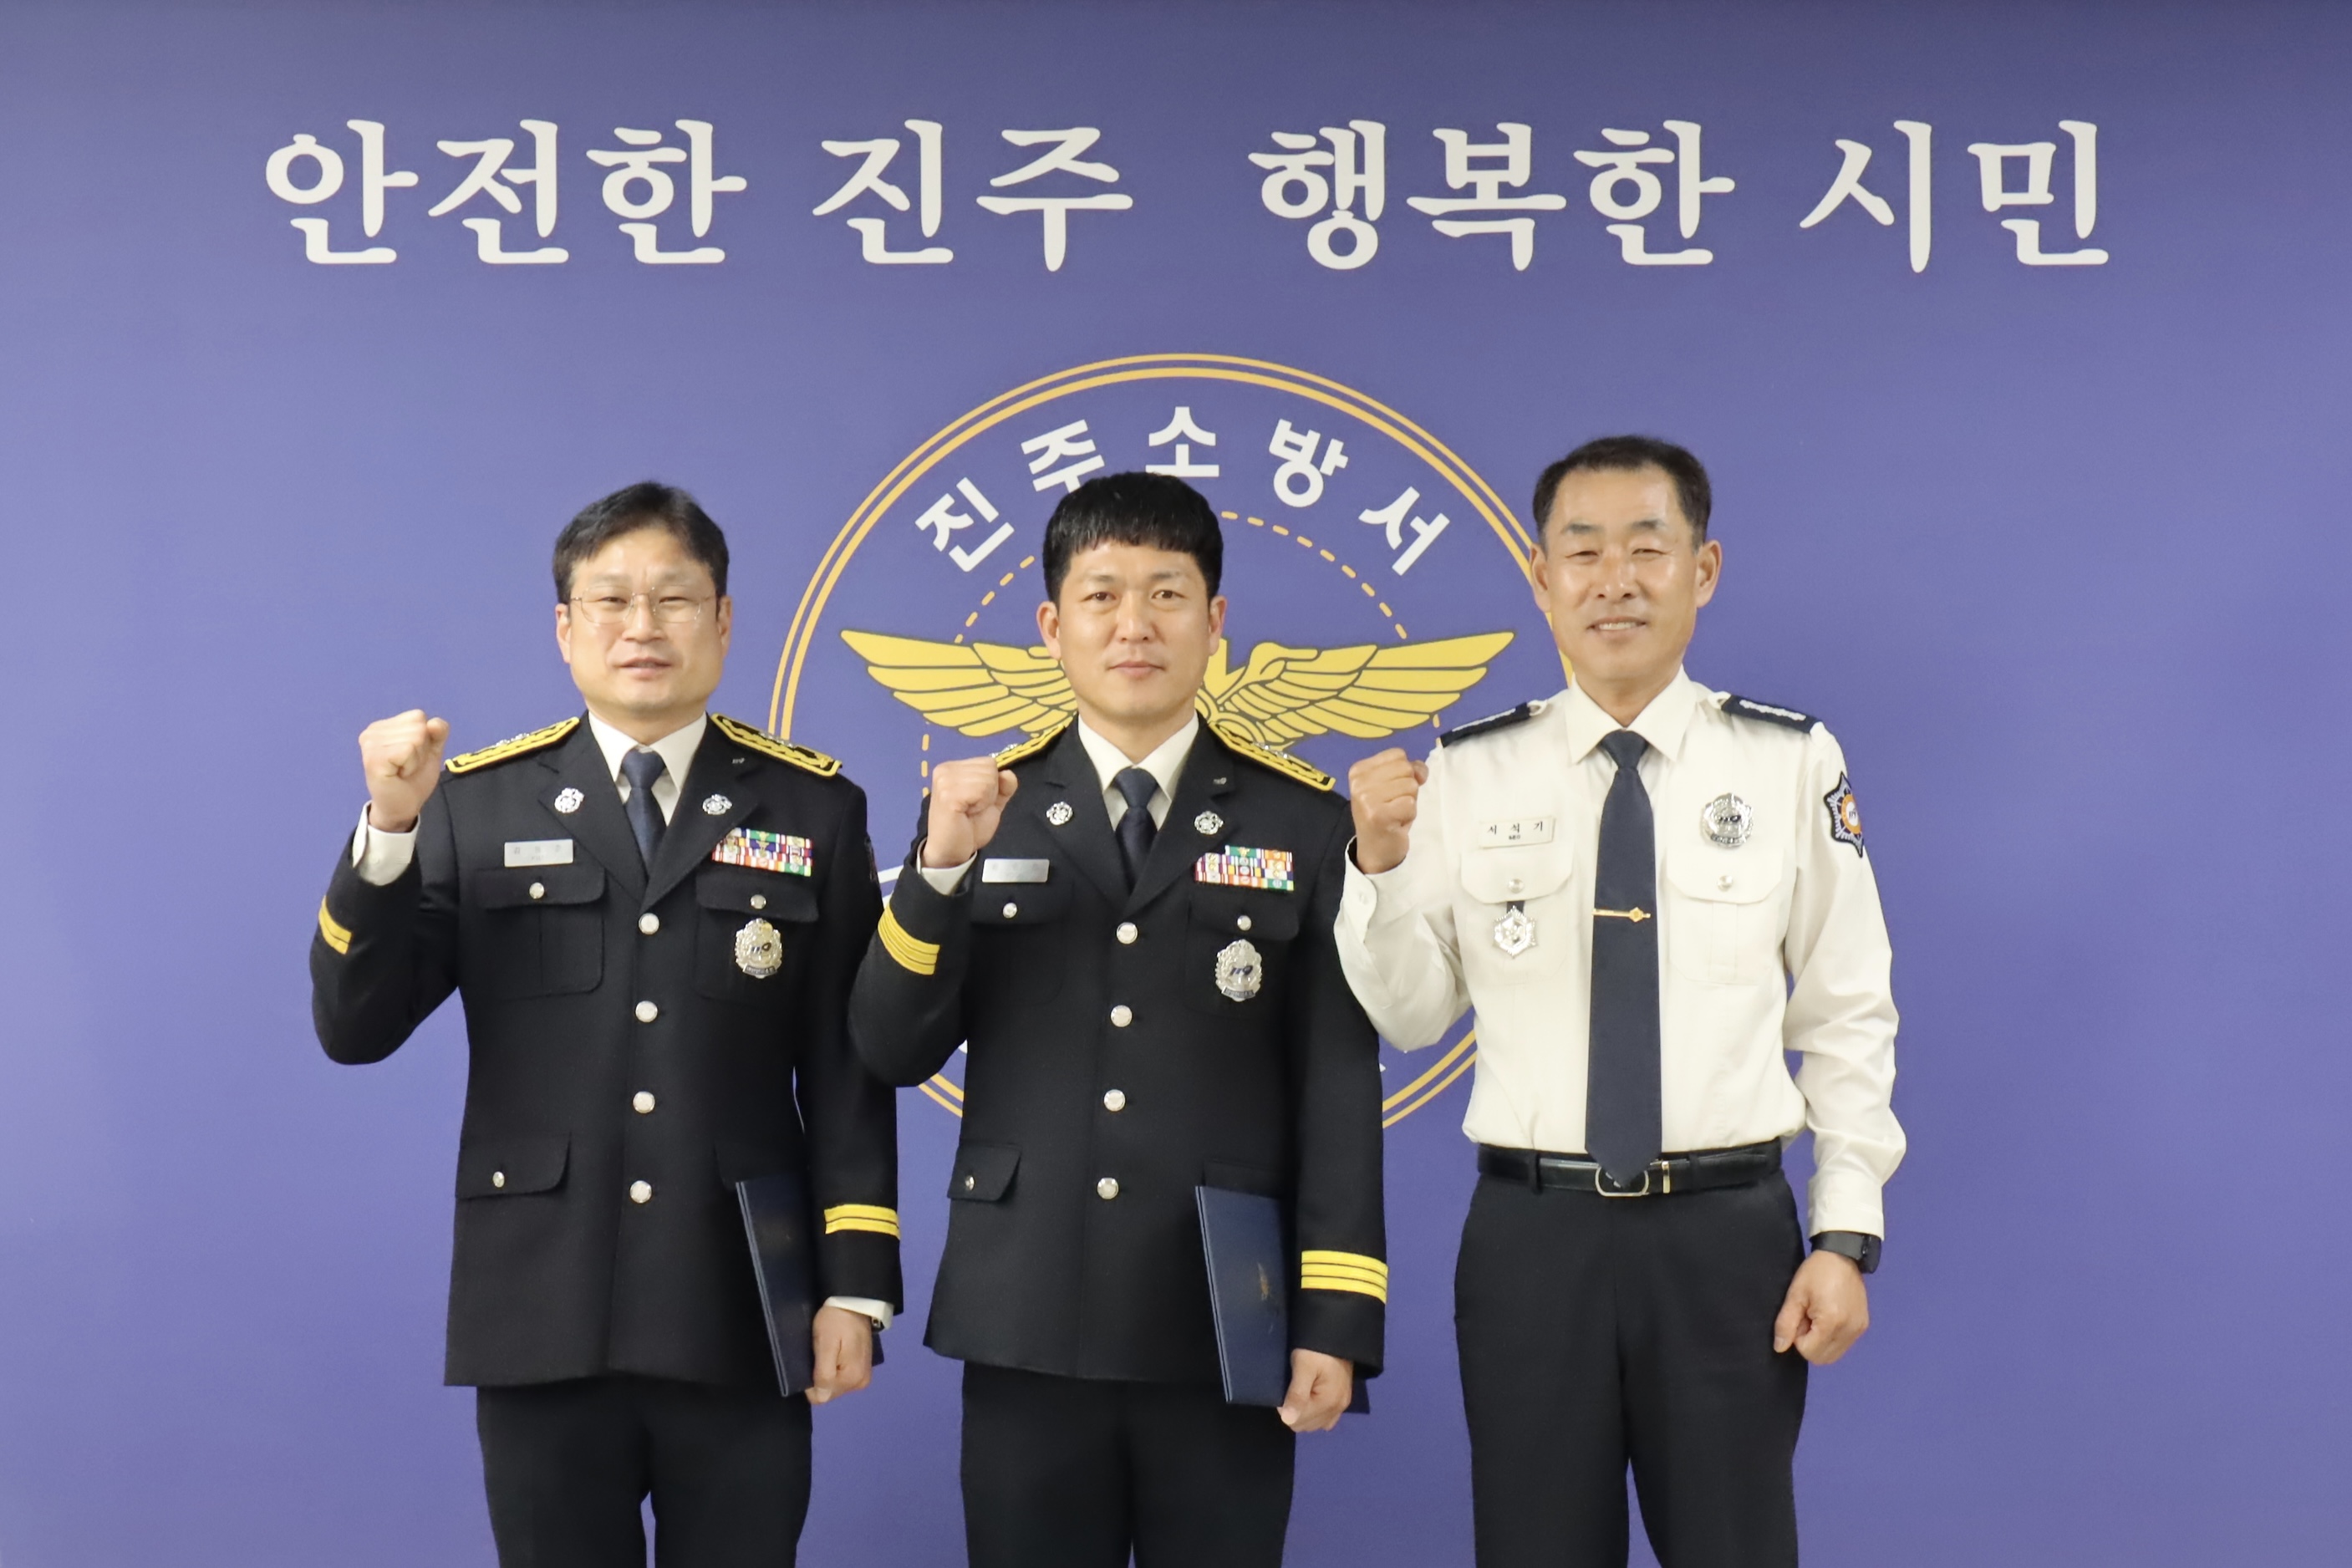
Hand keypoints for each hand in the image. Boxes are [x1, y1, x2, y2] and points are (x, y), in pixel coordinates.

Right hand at [359, 710, 449, 832]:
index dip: (425, 738)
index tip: (412, 756)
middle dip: (420, 750)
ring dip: (415, 759)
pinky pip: (408, 750)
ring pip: (415, 738)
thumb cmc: (414, 778)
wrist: (403, 806)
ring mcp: (370, 744)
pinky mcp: (374, 758)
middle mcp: (372, 731)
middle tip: (407, 765)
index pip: (418, 716)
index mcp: (383, 726)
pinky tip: (399, 774)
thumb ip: (438, 732)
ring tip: (402, 770)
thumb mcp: (432, 750)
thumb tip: (434, 723)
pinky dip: (411, 765)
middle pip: (418, 726)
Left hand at [806, 1305, 874, 1404]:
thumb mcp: (825, 1344)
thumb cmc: (836, 1321)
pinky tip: (833, 1353)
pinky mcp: (862, 1369)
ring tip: (827, 1351)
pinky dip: (834, 1369)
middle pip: (829, 1392)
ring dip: (826, 1372)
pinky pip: (841, 1378)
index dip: (811, 1382)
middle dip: (820, 1376)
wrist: (855, 1303)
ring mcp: (863, 1377)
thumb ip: (824, 1373)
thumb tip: (820, 1397)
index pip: (821, 1397)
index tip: (812, 1361)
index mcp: (852, 1379)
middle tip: (820, 1353)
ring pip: (834, 1386)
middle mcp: (860, 1383)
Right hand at [922, 757, 1017, 867]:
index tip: (976, 800)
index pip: (988, 761)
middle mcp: (945, 769)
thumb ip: (1003, 786)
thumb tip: (1009, 773)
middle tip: (972, 808)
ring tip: (969, 811)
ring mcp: (945, 781)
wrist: (951, 851)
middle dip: (989, 791)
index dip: (991, 784)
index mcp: (952, 767)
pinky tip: (966, 813)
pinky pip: (981, 790)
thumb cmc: (968, 827)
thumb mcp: (992, 802)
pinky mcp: (948, 795)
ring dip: (984, 799)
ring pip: (988, 778)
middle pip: (989, 768)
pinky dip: (980, 805)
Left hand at [1278, 1349, 1352, 1432]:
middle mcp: (1338, 1408)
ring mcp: (1342, 1406)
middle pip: (1306, 1425)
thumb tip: (1287, 1420)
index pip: (1297, 1421)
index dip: (1285, 1408)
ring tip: (1300, 1392)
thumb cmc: (1317, 1348)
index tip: (1284, 1389)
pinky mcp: (1343, 1400)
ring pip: (1315, 1424)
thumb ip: (1296, 1394)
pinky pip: (1326, 1418)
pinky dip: (1315, 1413)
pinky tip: (1310, 1399)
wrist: (1337, 1333)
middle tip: (1291, 1389)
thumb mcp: (1303, 1366)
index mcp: (1328, 1402)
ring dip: (1304, 1413)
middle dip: (1294, 1412)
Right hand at [1347, 748, 1426, 874]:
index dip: (1404, 773)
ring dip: (1409, 803)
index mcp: (1358, 770)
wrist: (1375, 851)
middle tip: (1394, 805)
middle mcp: (1358, 782)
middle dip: (1407, 789)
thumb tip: (1421, 770)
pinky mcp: (1377, 815)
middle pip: (1406, 768)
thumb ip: (1408, 769)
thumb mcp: (1393, 785)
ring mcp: (1366, 799)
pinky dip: (1409, 816)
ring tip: (1395, 814)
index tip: (1391, 792)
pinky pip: (1410, 804)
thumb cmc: (1385, 815)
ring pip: (1410, 786)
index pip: (1398, 754)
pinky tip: (1396, 823)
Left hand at [1773, 1250, 1870, 1364]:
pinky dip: (1833, 1338)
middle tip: (1808, 1318)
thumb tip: (1780, 1348)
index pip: (1808, 1352)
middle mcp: (1849, 1331)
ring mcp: (1859, 1329)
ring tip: (1818, 1317)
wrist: (1843, 1255)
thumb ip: (1785, 1323)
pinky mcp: (1863, 1326)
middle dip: (1810, 1343)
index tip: (1801, 1317)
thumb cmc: (1815, 1272)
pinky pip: (1844, 1345)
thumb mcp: (1795, 1295)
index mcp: (1831, 1322)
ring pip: (1834, 1355)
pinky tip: (1830, 1317)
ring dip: (1821, 1342)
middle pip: (1822, 1358)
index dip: (1798, 1338)